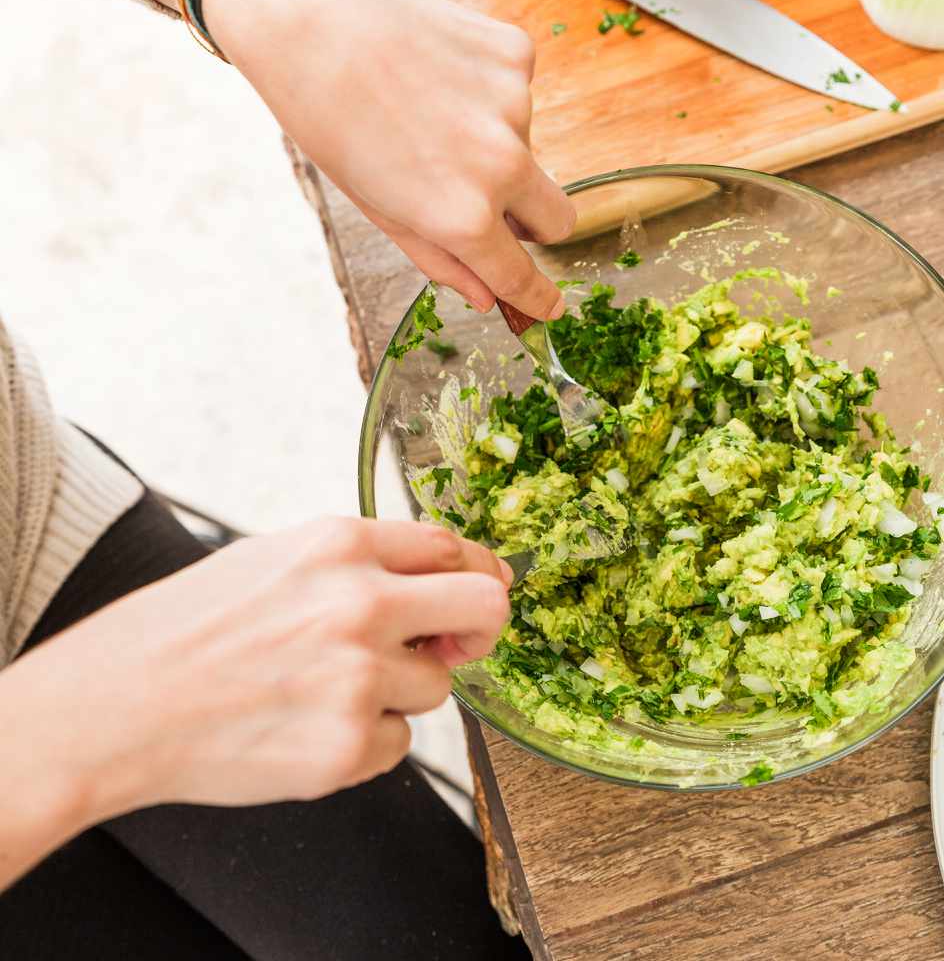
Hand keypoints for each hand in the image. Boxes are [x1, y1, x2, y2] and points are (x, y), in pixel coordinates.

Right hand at [10, 518, 510, 817]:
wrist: (112, 708)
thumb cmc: (185, 631)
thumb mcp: (274, 559)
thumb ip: (361, 563)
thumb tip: (449, 575)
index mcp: (339, 545)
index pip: (454, 548)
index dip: (476, 574)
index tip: (478, 594)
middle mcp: (358, 604)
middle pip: (485, 607)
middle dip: (479, 630)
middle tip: (452, 647)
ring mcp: (356, 677)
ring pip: (437, 687)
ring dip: (399, 693)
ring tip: (323, 691)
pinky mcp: (347, 745)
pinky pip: (399, 744)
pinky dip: (364, 742)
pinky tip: (305, 728)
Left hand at [205, 0, 573, 317]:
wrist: (311, 22)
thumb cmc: (330, 118)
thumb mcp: (377, 208)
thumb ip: (439, 258)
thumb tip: (485, 295)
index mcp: (462, 216)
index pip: (521, 274)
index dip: (537, 295)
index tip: (549, 306)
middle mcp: (501, 165)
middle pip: (557, 219)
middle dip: (535, 224)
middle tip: (494, 205)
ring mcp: (516, 108)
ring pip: (529, 148)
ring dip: (495, 142)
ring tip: (430, 112)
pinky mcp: (516, 57)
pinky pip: (519, 92)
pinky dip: (489, 92)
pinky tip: (441, 74)